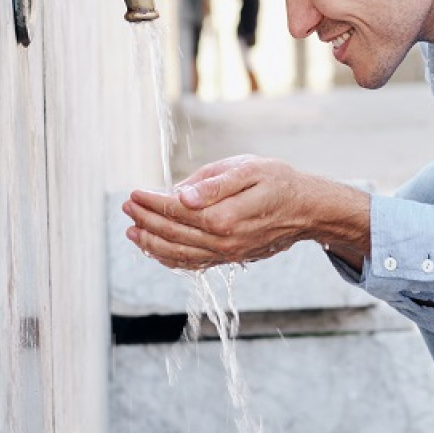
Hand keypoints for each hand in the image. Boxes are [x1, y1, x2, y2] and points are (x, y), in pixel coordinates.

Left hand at [122, 155, 370, 270]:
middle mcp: (225, 241)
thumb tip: (179, 195)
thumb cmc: (278, 181)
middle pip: (173, 233)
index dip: (152, 202)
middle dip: (145, 220)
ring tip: (132, 231)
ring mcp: (227, 254)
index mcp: (226, 216)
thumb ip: (212, 183)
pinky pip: (193, 264)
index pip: (177, 210)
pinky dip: (170, 259)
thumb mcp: (248, 169)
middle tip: (126, 206)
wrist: (307, 209)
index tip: (134, 192)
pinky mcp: (230, 259)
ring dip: (151, 244)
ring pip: (179, 254)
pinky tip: (155, 251)